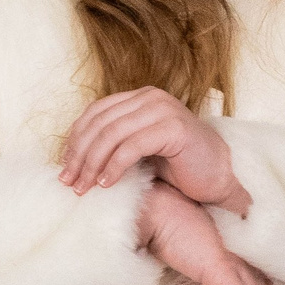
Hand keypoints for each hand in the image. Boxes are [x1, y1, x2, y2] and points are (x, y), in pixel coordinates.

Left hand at [61, 87, 249, 215]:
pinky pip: (131, 147)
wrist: (219, 178)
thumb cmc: (179, 168)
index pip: (95, 113)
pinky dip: (114, 167)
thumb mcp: (140, 150)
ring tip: (84, 188)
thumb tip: (73, 159)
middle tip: (69, 182)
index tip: (65, 168)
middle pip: (99, 123)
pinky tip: (106, 184)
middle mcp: (150, 97)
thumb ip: (114, 143)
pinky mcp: (173, 128)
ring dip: (92, 164)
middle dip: (79, 155)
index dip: (75, 140)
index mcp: (140, 98)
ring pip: (111, 134)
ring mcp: (163, 110)